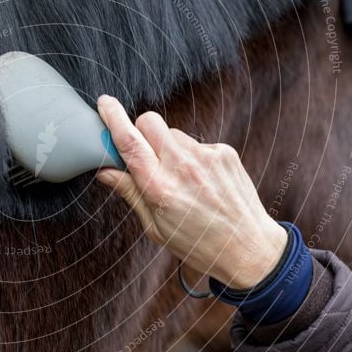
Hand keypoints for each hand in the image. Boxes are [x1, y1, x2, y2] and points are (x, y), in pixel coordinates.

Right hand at [96, 95, 287, 289]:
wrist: (247, 248)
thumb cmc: (196, 243)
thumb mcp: (154, 226)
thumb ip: (129, 192)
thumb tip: (105, 170)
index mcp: (159, 188)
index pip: (129, 142)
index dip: (113, 118)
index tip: (104, 103)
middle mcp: (183, 167)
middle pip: (149, 121)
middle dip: (140, 130)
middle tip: (144, 153)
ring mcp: (206, 157)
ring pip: (172, 133)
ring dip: (167, 147)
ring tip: (179, 178)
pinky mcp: (224, 152)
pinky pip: (196, 142)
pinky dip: (191, 156)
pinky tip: (200, 180)